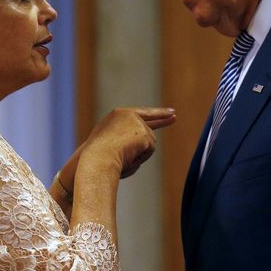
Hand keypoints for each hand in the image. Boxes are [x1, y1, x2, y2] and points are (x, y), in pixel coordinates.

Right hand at [60, 107, 175, 187]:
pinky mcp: (144, 133)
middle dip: (163, 119)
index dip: (156, 114)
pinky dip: (141, 157)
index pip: (140, 113)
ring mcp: (137, 123)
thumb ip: (125, 143)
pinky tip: (129, 156)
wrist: (96, 158)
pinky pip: (149, 150)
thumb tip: (141, 148)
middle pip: (150, 123)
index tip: (169, 112)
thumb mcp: (108, 146)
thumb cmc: (97, 157)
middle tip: (174, 116)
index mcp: (116, 115)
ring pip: (149, 143)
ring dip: (139, 154)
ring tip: (123, 155)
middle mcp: (128, 114)